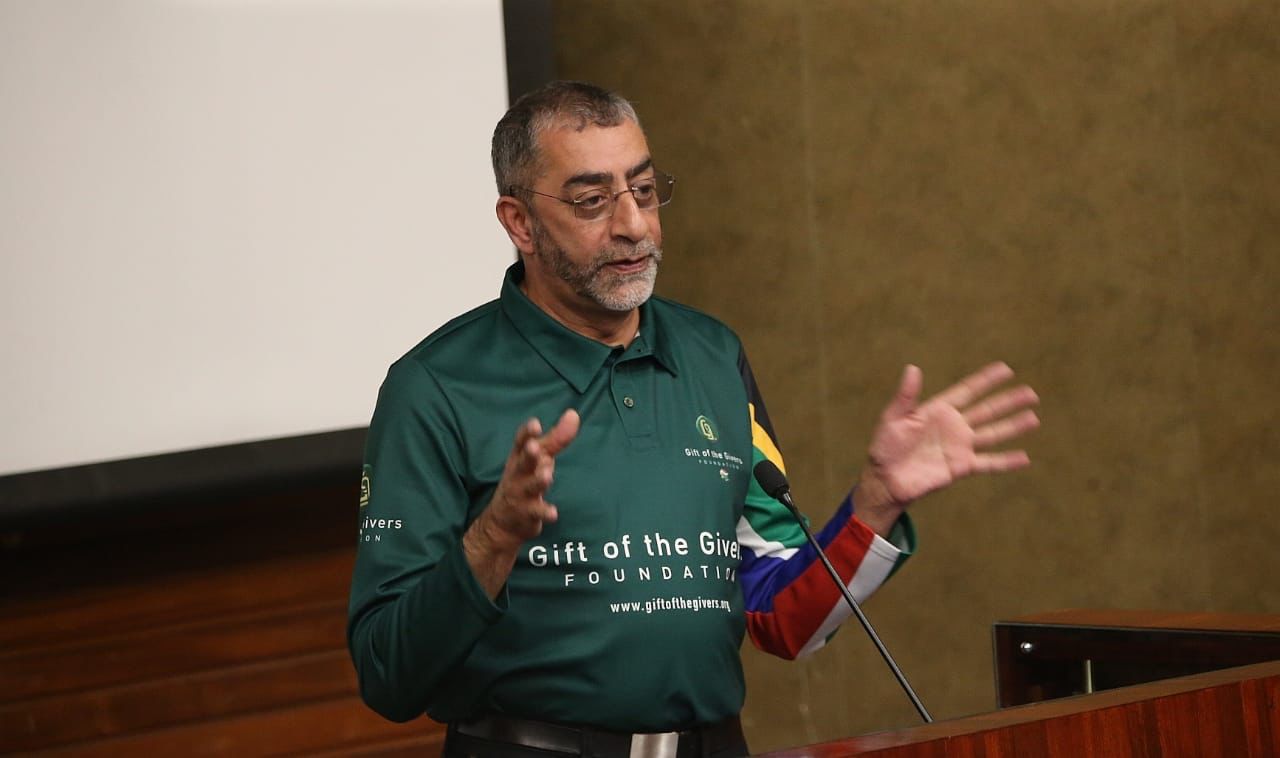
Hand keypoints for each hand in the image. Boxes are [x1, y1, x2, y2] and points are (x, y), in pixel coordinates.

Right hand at [474, 409, 580, 551]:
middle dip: (528, 455)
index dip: (527, 433)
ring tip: (546, 476)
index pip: (520, 441)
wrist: (503, 520)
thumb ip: (556, 438)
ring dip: (537, 481)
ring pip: (530, 486)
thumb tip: (574, 414)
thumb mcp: (539, 457)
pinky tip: (554, 513)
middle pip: (523, 462)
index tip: (535, 424)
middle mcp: (518, 473)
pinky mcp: (527, 513)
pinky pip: (536, 512)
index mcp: (519, 456)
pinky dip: (544, 512)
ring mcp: (520, 493)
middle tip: (535, 447)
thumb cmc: (524, 478)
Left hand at [857, 363, 1038, 534]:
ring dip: (1013, 426)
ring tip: (1033, 418)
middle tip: (1031, 393)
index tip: (1006, 369)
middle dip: (1008, 401)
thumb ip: (906, 395)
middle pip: (987, 410)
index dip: (986, 380)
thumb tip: (912, 368)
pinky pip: (988, 463)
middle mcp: (954, 426)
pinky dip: (1006, 461)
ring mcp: (960, 446)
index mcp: (939, 410)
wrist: (885, 479)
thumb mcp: (893, 418)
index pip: (968, 391)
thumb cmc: (885, 447)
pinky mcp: (961, 467)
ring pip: (993, 433)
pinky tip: (1025, 458)